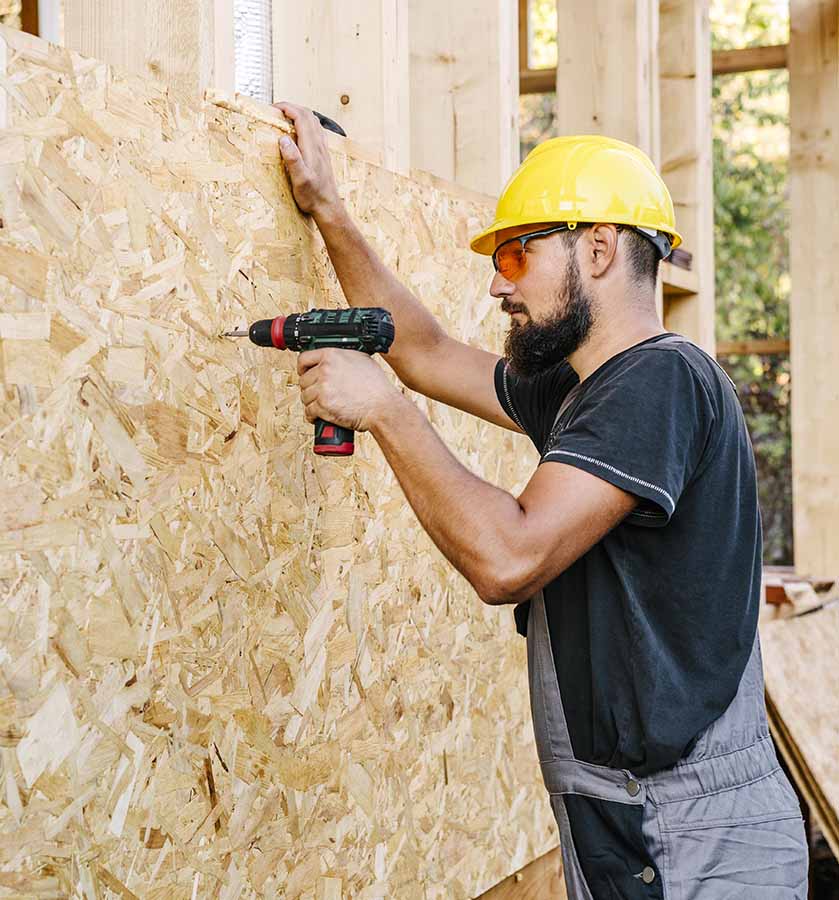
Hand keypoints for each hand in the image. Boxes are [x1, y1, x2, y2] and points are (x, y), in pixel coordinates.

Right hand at [274, 101, 342, 220]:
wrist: (328, 207)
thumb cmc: (313, 196)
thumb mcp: (300, 180)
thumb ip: (292, 158)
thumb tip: (283, 139)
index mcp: (312, 147)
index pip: (301, 117)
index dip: (287, 107)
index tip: (273, 108)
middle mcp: (319, 145)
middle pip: (308, 115)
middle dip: (291, 107)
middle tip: (276, 110)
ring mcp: (323, 149)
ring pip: (313, 121)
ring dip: (299, 114)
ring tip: (285, 117)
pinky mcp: (323, 154)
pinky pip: (316, 131)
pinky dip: (306, 124)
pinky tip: (299, 131)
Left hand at [297, 348, 400, 432]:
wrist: (382, 407)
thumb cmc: (376, 386)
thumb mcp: (362, 360)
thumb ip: (344, 357)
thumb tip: (334, 359)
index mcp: (332, 355)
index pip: (304, 358)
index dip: (303, 368)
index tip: (304, 373)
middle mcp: (325, 370)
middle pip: (303, 380)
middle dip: (310, 388)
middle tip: (320, 393)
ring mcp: (323, 388)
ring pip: (305, 396)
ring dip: (312, 402)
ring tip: (323, 405)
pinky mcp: (323, 406)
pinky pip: (309, 411)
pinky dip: (313, 415)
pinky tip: (320, 415)